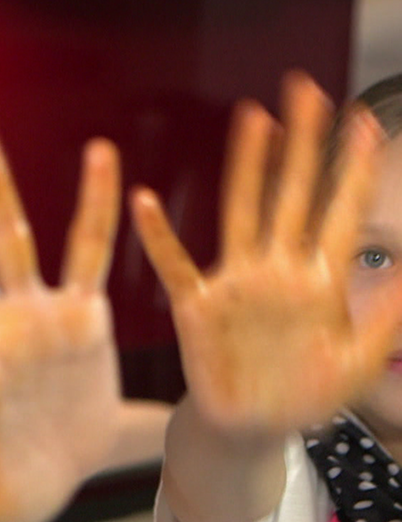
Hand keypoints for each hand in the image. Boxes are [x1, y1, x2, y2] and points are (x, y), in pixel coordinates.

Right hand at [131, 72, 401, 437]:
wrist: (252, 430)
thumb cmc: (302, 399)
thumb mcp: (356, 362)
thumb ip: (384, 318)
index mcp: (316, 281)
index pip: (338, 213)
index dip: (352, 169)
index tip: (364, 123)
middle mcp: (275, 270)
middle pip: (290, 194)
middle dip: (302, 143)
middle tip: (307, 90)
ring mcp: (235, 283)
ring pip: (241, 211)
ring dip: (246, 166)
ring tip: (252, 120)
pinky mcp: (197, 306)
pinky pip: (174, 265)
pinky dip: (158, 237)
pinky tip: (143, 203)